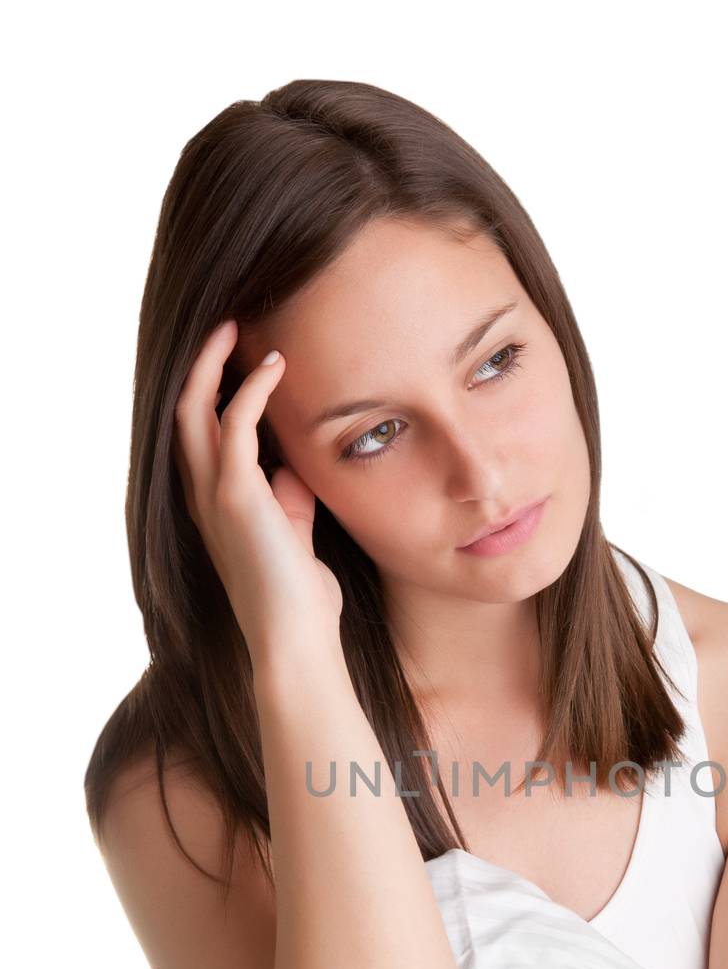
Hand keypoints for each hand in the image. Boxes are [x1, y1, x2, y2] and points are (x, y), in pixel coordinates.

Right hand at [173, 319, 342, 662]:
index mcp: (214, 505)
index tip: (240, 358)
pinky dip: (253, 389)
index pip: (198, 435)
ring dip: (214, 363)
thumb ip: (290, 501)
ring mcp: (215, 495)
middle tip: (228, 325)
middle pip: (183, 412)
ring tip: (239, 328)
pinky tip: (275, 366)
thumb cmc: (302, 600)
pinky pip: (235, 425)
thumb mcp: (295, 537)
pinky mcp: (237, 496)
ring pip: (195, 409)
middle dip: (201, 365)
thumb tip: (294, 467)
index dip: (209, 392)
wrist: (296, 642)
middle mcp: (203, 496)